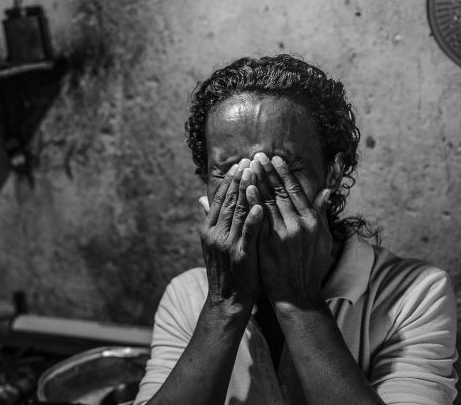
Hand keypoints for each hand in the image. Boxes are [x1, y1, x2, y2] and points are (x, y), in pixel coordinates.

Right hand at [199, 159, 264, 307]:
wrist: (228, 299)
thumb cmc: (225, 269)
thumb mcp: (213, 242)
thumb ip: (210, 219)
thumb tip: (201, 198)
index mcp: (208, 228)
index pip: (219, 198)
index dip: (229, 180)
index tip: (239, 163)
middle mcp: (215, 234)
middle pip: (228, 201)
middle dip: (239, 179)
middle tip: (249, 160)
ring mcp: (227, 244)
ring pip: (237, 212)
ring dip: (246, 191)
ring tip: (254, 173)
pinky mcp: (241, 255)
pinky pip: (247, 234)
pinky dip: (252, 219)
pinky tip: (259, 206)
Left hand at [250, 153, 334, 307]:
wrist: (298, 295)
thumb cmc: (311, 266)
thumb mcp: (323, 239)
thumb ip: (321, 213)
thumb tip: (327, 191)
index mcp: (311, 221)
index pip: (296, 191)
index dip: (284, 173)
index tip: (276, 159)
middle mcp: (298, 225)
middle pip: (279, 193)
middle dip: (267, 172)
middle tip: (257, 156)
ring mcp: (282, 236)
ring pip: (267, 203)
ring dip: (258, 182)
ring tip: (249, 167)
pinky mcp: (268, 246)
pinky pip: (258, 220)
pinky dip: (252, 203)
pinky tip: (246, 189)